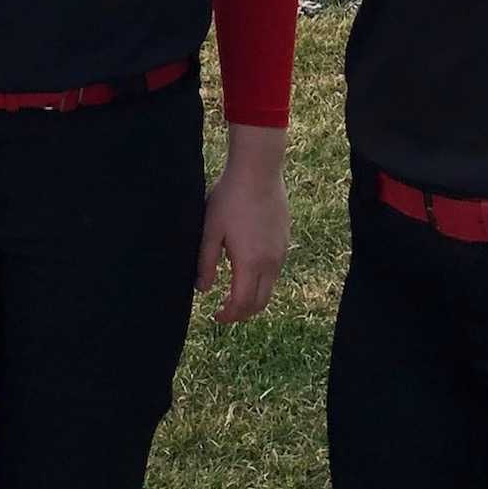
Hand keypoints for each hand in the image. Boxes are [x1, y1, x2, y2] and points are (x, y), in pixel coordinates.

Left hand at [195, 126, 288, 322]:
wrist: (258, 172)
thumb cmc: (230, 199)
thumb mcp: (210, 231)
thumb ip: (205, 263)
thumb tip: (203, 289)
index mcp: (250, 263)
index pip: (242, 304)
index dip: (229, 316)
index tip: (215, 316)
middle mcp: (271, 262)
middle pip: (260, 302)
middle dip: (242, 313)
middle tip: (224, 312)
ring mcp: (281, 252)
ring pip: (270, 288)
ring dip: (253, 297)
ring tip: (233, 293)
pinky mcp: (285, 241)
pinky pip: (275, 272)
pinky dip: (261, 281)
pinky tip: (246, 270)